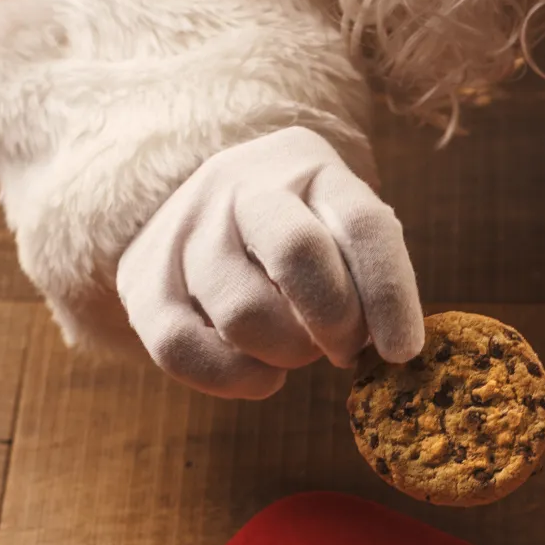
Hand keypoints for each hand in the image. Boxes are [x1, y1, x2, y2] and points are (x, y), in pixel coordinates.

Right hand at [115, 127, 424, 397]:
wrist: (202, 209)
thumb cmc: (299, 232)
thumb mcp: (340, 227)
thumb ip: (368, 272)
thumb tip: (391, 349)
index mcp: (308, 165)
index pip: (362, 224)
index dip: (389, 294)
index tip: (403, 351)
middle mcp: (241, 183)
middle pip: (298, 254)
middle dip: (335, 323)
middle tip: (344, 350)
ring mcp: (185, 227)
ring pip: (243, 313)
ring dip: (286, 355)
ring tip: (297, 348)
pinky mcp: (142, 277)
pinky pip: (182, 349)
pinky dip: (234, 379)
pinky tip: (261, 375)